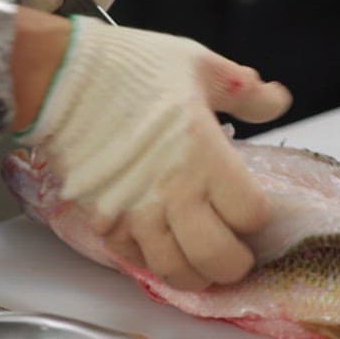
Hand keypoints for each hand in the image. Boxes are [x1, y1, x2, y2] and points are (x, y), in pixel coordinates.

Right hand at [17, 16, 291, 289]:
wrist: (61, 77)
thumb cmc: (132, 69)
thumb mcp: (200, 66)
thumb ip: (246, 92)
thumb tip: (278, 101)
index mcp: (206, 156)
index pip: (251, 215)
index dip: (257, 216)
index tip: (251, 208)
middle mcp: (174, 194)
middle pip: (219, 259)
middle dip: (235, 262)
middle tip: (236, 251)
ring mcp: (135, 214)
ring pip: (177, 273)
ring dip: (197, 275)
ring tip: (201, 260)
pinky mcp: (103, 221)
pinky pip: (134, 263)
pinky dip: (154, 264)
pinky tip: (162, 248)